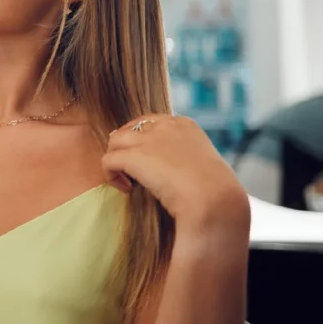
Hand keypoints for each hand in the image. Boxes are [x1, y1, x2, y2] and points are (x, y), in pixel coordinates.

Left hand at [103, 115, 249, 237]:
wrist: (214, 201)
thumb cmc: (214, 192)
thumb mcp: (201, 164)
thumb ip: (182, 157)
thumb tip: (162, 166)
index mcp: (184, 125)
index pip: (150, 122)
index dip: (141, 140)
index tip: (145, 160)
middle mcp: (165, 127)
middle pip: (130, 128)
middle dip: (125, 147)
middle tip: (131, 170)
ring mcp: (148, 140)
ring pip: (115, 140)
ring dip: (116, 160)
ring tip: (127, 180)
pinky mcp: (134, 157)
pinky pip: (108, 160)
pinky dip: (111, 176)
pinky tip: (126, 189)